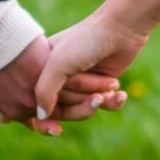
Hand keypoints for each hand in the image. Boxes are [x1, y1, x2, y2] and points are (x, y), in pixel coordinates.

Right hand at [34, 11, 149, 120]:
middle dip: (80, 104)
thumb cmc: (85, 41)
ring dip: (98, 102)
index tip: (54, 129)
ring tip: (110, 88)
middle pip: (64, 111)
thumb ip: (45, 91)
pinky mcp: (101, 85)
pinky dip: (113, 103)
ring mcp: (81, 83)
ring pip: (84, 110)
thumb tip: (41, 118)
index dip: (44, 119)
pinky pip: (104, 106)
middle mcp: (59, 78)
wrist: (120, 30)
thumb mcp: (58, 63)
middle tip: (95, 94)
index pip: (38, 103)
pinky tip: (121, 94)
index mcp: (42, 70)